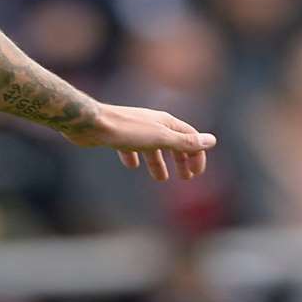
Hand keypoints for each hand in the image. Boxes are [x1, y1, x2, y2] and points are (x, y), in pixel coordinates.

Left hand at [64, 103, 216, 181]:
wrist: (90, 123)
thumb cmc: (126, 130)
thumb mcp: (159, 138)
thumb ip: (184, 142)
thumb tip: (211, 141)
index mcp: (165, 122)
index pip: (189, 137)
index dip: (196, 155)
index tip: (195, 174)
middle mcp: (151, 123)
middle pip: (172, 142)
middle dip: (181, 159)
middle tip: (185, 178)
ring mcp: (134, 128)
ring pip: (151, 146)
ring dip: (158, 162)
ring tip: (161, 179)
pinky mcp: (117, 135)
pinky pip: (130, 147)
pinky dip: (134, 156)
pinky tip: (131, 166)